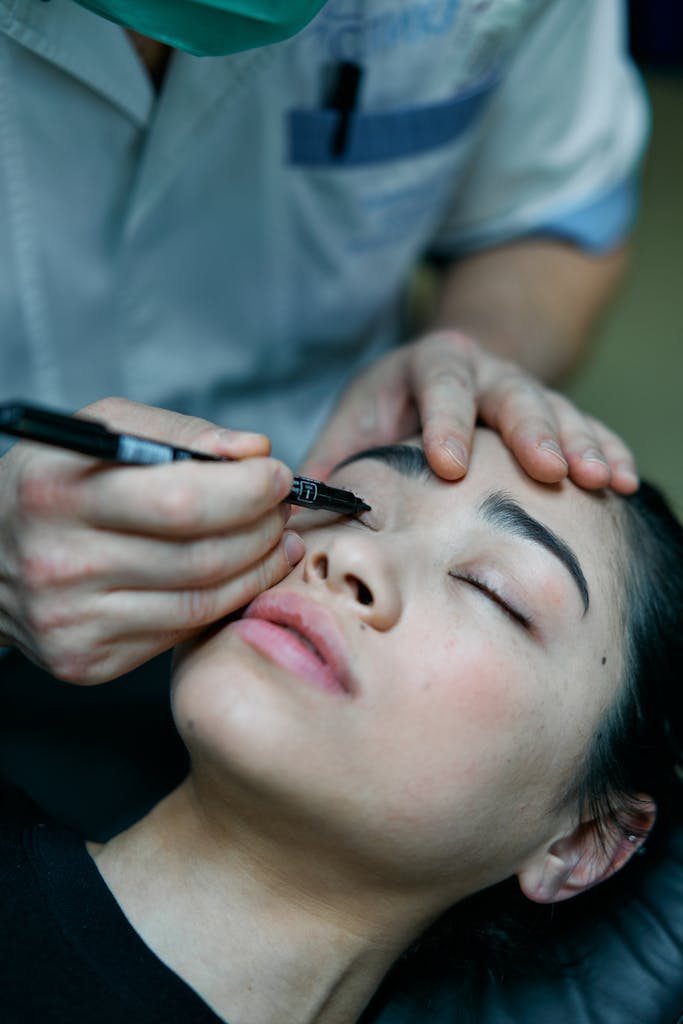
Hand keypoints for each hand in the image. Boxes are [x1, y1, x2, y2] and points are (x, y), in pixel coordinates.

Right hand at [0, 398, 304, 683]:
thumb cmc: (55, 481)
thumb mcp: (103, 431)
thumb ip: (181, 435)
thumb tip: (256, 453)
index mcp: (59, 493)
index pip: (182, 501)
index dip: (247, 491)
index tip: (278, 476)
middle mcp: (61, 563)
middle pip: (201, 556)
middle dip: (263, 528)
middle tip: (282, 509)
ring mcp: (72, 622)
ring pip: (202, 602)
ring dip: (257, 568)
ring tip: (274, 540)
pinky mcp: (87, 661)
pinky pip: (181, 632)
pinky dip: (224, 602)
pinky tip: (238, 575)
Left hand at [302, 331, 637, 492]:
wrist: (434, 389)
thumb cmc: (384, 420)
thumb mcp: (352, 431)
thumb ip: (329, 467)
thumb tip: (290, 516)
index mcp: (423, 366)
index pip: (438, 382)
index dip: (445, 421)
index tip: (450, 464)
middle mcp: (479, 369)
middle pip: (510, 390)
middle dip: (531, 430)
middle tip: (549, 470)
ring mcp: (520, 388)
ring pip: (556, 407)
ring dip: (578, 444)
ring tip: (600, 480)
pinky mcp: (551, 412)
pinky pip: (585, 425)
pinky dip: (606, 449)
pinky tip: (624, 478)